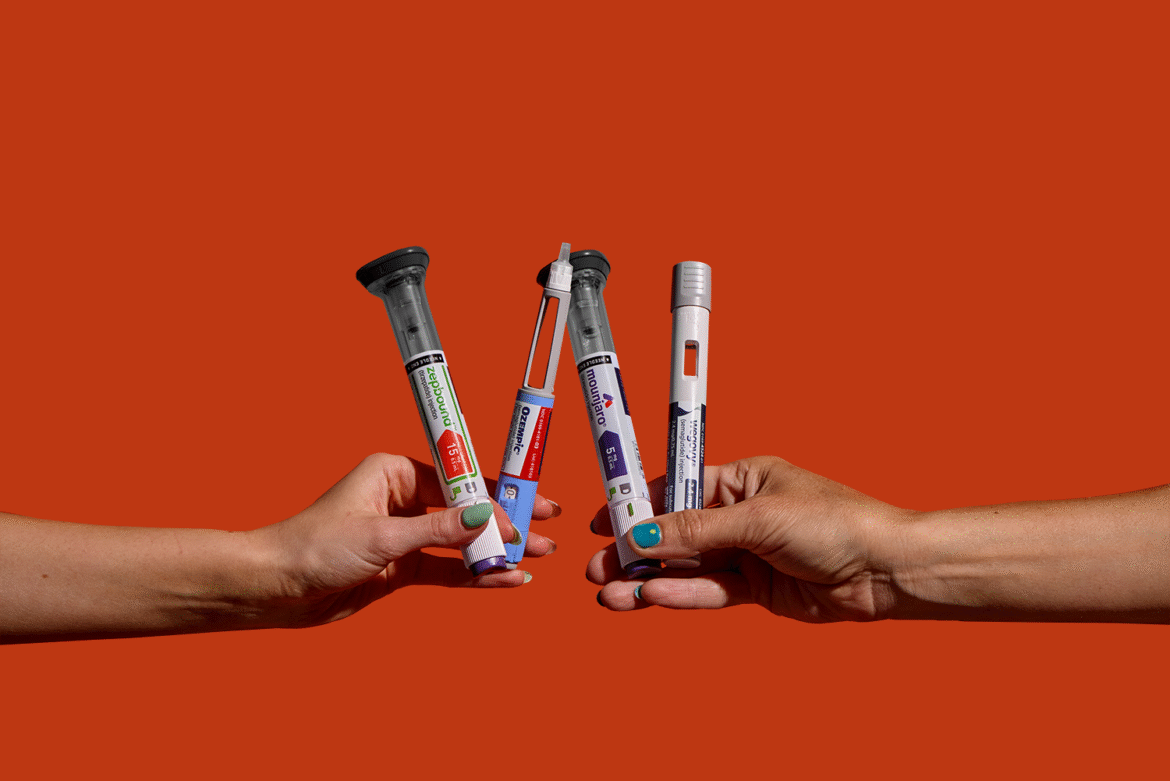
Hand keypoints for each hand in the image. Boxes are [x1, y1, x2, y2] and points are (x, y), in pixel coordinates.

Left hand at [252, 453, 558, 628]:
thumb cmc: (315, 546)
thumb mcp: (383, 536)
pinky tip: (505, 580)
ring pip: (462, 541)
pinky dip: (474, 576)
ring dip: (496, 551)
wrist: (275, 588)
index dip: (497, 493)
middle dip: (506, 520)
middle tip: (547, 529)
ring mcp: (405, 535)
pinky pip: (447, 570)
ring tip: (536, 558)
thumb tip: (486, 516)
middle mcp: (403, 499)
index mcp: (395, 473)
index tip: (529, 505)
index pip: (459, 479)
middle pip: (467, 508)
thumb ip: (439, 530)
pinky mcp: (402, 568)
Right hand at [587, 456, 907, 621]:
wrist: (886, 570)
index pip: (675, 489)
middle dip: (633, 550)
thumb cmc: (835, 524)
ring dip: (648, 580)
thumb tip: (641, 533)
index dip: (637, 504)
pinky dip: (680, 596)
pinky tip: (650, 600)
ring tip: (611, 596)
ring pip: (686, 567)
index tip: (601, 519)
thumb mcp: (758, 519)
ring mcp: (746, 553)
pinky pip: (709, 591)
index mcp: (740, 479)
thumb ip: (696, 531)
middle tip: (596, 568)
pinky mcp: (756, 589)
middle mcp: (739, 515)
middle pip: (674, 532)